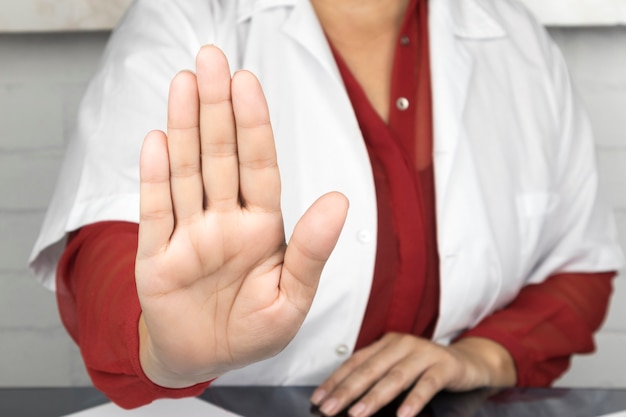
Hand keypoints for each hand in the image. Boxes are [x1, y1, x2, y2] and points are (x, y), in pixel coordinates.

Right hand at [135, 45, 348, 387]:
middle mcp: (225, 221)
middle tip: (212, 61)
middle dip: (216, 109)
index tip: (248, 85)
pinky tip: (157, 141)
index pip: (259, 166)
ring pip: (187, 173)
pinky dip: (155, 178)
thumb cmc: (254, 330)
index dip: (254, 125)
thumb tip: (339, 201)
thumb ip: (312, 250)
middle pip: (221, 156)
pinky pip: (156, 212)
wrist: (206, 358)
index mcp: (262, 228)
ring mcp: (189, 234)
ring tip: (184, 84)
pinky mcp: (157, 255)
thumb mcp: (293, 298)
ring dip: (184, 128)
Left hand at [310, 333, 515, 416]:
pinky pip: (427, 384)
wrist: (468, 362)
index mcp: (386, 343)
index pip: (355, 362)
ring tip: (358, 414)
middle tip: (330, 409)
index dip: (335, 381)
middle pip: (370, 369)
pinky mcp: (444, 366)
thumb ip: (375, 378)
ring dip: (375, 397)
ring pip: (395, 377)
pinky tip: (403, 415)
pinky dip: (414, 400)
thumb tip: (345, 400)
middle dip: (347, 391)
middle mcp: (402, 344)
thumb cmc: (425, 369)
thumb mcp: (398, 369)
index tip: (318, 399)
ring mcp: (424, 353)